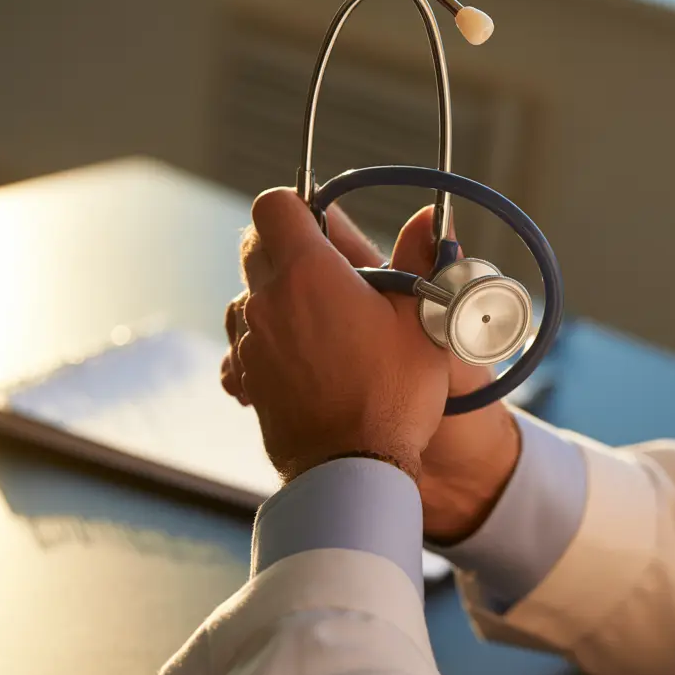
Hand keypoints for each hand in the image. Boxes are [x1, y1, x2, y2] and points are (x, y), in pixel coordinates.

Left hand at [224, 198, 522, 540]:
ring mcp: (249, 341)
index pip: (274, 205)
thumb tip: (432, 216)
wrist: (353, 469)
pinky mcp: (246, 376)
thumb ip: (420, 259)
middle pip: (256, 245)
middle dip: (287, 247)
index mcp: (307, 272)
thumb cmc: (392, 394)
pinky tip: (296, 356)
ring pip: (246, 294)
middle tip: (329, 271)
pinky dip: (263, 340)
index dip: (296, 205)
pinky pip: (242, 342)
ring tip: (320, 320)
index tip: (321, 222)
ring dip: (274, 295)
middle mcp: (266, 300)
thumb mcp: (422, 320)